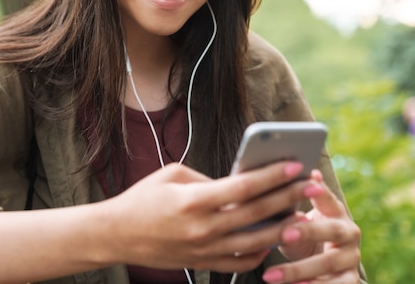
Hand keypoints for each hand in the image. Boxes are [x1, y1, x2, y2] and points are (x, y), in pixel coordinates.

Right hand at [102, 161, 313, 272]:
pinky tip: (271, 238)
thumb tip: (239, 185)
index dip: (273, 175)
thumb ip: (208, 179)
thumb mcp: (172, 175)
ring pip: (257, 241)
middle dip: (289, 197)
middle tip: (312, 186)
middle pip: (257, 212)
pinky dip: (261, 251)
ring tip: (302, 214)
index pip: (244, 186)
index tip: (294, 165)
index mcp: (194, 200)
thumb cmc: (142, 198)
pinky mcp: (203, 264)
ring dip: (283, 227)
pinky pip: (242, 263)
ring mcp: (204, 250)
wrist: (117, 234)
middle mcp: (203, 227)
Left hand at [262, 170, 361, 282]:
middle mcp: (348, 232)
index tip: (307, 180)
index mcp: (335, 211)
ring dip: (298, 270)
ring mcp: (351, 257)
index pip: (327, 197)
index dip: (318, 191)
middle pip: (331, 230)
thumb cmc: (300, 232)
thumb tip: (267, 186)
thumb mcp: (295, 218)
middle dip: (307, 232)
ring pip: (328, 263)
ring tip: (270, 275)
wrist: (318, 262)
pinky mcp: (350, 279)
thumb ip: (287, 206)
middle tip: (284, 234)